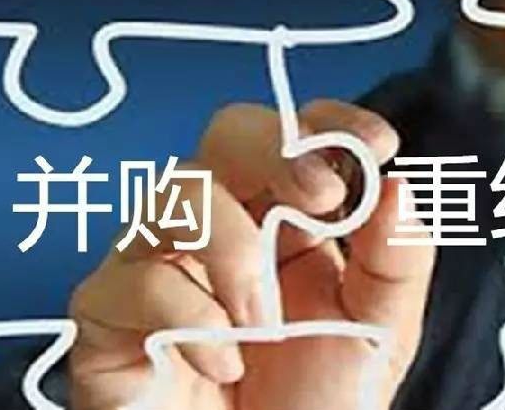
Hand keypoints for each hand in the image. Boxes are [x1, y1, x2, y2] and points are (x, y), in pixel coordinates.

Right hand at [68, 99, 435, 409]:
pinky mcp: (108, 313)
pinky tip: (224, 361)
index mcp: (284, 221)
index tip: (376, 143)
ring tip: (263, 323)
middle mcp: (218, 227)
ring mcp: (158, 263)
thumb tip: (396, 187)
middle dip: (274, 149)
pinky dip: (188, 317)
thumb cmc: (312, 407)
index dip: (330, 123)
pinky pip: (131, 281)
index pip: (295, 137)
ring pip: (174, 194)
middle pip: (225, 136)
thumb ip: (394, 263)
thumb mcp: (376, 335)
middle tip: (322, 198)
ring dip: (234, 249)